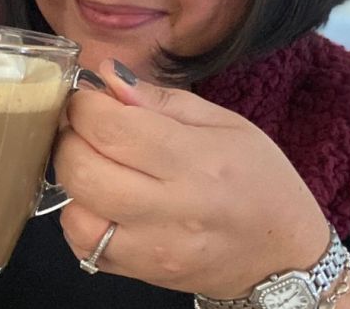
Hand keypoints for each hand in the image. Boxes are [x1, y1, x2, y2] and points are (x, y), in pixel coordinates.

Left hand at [55, 59, 328, 297]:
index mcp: (198, 161)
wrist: (281, 256)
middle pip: (82, 170)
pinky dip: (79, 216)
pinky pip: (82, 245)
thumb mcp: (224, 123)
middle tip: (84, 129)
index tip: (88, 99)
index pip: (112, 129)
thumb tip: (106, 76)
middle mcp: (173, 209)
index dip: (84, 106)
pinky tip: (100, 201)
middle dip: (69, 139)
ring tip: (94, 165)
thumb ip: (159, 99)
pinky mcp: (138, 274)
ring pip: (75, 212)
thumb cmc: (258, 180)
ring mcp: (152, 249)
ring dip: (71, 181)